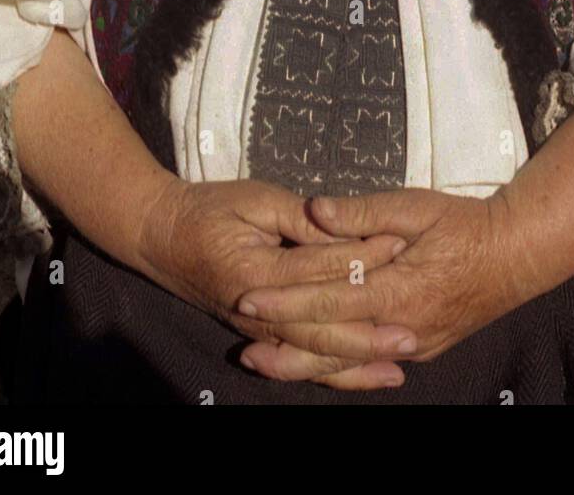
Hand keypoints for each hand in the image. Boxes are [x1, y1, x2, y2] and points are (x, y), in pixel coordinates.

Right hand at [137, 176, 417, 388]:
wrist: (162, 235)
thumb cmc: (209, 208)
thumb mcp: (254, 198)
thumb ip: (297, 217)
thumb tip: (339, 228)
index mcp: (255, 271)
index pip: (317, 266)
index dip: (359, 254)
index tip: (399, 244)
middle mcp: (256, 311)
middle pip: (320, 326)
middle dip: (369, 332)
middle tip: (411, 334)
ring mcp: (257, 329)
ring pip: (312, 352)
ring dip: (358, 361)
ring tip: (400, 362)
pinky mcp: (260, 334)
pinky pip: (300, 360)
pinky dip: (334, 370)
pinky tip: (365, 374)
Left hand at [235, 187, 517, 382]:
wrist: (515, 255)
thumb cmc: (462, 223)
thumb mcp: (414, 206)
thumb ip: (362, 213)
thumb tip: (316, 211)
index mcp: (398, 289)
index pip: (329, 298)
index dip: (286, 300)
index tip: (248, 297)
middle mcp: (402, 327)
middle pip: (332, 341)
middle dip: (284, 341)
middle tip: (241, 341)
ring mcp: (412, 345)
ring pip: (347, 361)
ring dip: (302, 362)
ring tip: (261, 360)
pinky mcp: (418, 349)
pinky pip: (368, 362)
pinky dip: (334, 365)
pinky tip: (308, 362)